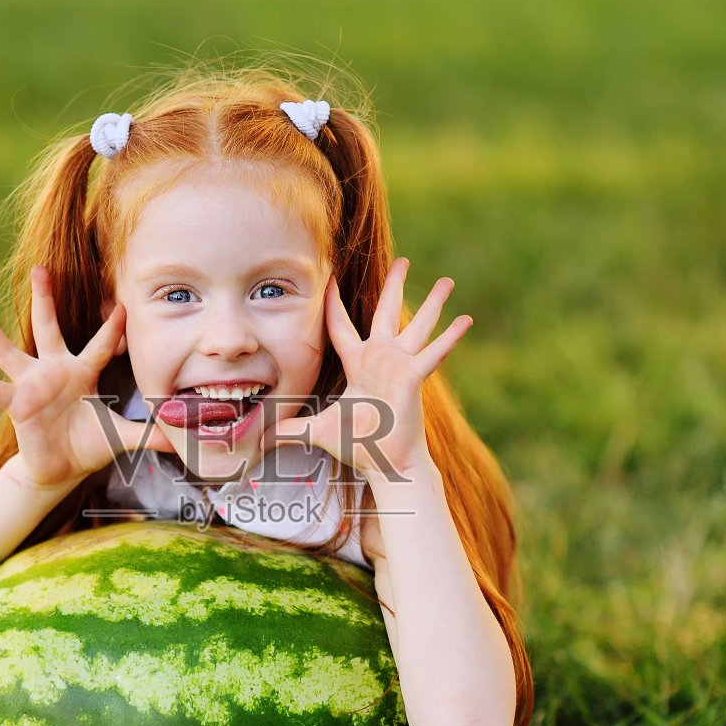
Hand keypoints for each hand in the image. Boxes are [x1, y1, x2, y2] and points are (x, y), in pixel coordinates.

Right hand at [0, 266, 172, 489]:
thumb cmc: (89, 445)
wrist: (61, 468)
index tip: (123, 305)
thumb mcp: (121, 437)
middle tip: (41, 268)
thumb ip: (150, 436)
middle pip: (50, 327)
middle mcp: (55, 370)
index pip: (102, 345)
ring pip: (11, 352)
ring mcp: (32, 384)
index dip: (114, 329)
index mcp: (83, 372)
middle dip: (45, 299)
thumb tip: (183, 441)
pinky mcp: (16, 404)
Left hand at [263, 257, 469, 481]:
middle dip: (394, 286)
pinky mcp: (414, 377)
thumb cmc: (360, 447)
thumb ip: (290, 431)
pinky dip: (450, 337)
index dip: (334, 302)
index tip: (331, 276)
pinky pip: (434, 353)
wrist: (386, 464)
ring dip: (434, 304)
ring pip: (418, 326)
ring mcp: (401, 366)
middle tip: (404, 261)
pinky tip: (466, 319)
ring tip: (449, 281)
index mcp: (358, 364)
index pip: (341, 326)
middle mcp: (381, 359)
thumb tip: (260, 440)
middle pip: (386, 313)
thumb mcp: (317, 431)